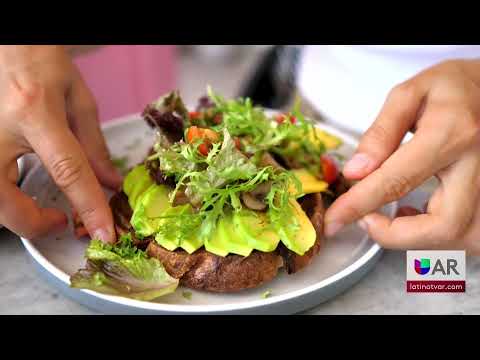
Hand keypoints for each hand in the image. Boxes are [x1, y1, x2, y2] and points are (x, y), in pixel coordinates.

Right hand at [0, 45, 121, 241]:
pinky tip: (19, 194)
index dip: (88, 207)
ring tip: (42, 211)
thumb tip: (108, 182)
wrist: (2, 41)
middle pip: (7, 201)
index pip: (68, 171)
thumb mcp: (76, 96)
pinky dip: (3, 197)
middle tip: (61, 221)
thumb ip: (94, 144)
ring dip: (15, 215)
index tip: (102, 233)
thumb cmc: (37, 58)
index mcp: (34, 112)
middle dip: (35, 224)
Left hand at [324, 59, 479, 254]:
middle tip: (365, 218)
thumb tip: (355, 172)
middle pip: (441, 227)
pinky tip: (413, 214)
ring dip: (412, 236)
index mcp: (452, 135)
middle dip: (393, 235)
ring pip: (455, 237)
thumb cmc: (455, 90)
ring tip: (390, 212)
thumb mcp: (411, 95)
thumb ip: (381, 133)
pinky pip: (464, 235)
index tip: (335, 219)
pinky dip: (431, 235)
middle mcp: (479, 167)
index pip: (397, 181)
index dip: (359, 205)